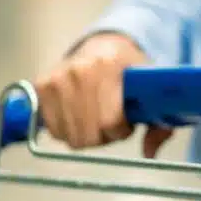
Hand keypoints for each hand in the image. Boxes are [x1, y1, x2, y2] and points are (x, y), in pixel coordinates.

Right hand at [34, 33, 173, 156]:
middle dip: (103, 136)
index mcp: (110, 66)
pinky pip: (54, 130)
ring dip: (85, 134)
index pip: (110, 121)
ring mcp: (58, 76)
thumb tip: (149, 153)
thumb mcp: (152, 92)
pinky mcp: (41, 85)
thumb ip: (159, 124)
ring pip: (70, 135)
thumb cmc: (129, 74)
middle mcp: (80, 69)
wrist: (103, 47)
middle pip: (89, 133)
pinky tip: (78, 116)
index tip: (126, 123)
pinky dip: (67, 130)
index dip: (121, 130)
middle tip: (109, 122)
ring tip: (95, 117)